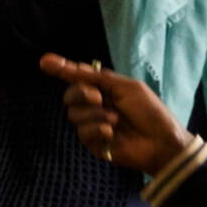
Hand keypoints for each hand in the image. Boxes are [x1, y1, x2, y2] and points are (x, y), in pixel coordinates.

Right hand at [39, 54, 194, 177]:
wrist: (161, 141)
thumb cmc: (149, 111)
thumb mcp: (126, 86)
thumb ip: (97, 77)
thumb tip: (72, 66)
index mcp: (103, 89)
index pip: (77, 77)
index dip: (61, 69)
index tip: (45, 62)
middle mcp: (94, 106)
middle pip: (69, 95)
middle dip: (80, 94)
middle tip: (98, 97)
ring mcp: (93, 125)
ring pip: (74, 115)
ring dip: (95, 115)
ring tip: (115, 120)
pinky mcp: (94, 144)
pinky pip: (83, 133)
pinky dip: (97, 130)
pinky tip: (112, 133)